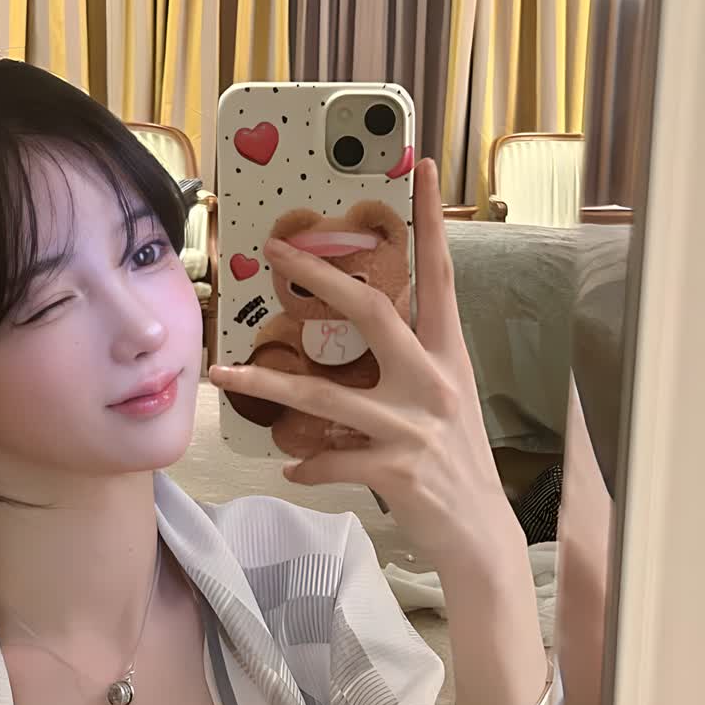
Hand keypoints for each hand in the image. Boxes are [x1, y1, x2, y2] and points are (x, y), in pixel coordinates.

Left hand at [206, 156, 511, 572]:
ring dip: (268, 383)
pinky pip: (331, 460)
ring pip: (326, 395)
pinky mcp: (395, 471)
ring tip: (223, 372)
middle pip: (373, 311)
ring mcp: (413, 427)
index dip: (434, 223)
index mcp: (448, 358)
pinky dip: (308, 464)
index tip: (427, 169)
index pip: (441, 277)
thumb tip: (358, 352)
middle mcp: (433, 382)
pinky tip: (291, 467)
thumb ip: (407, 371)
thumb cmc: (456, 468)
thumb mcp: (443, 406)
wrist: (481, 536)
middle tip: (276, 251)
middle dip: (321, 277)